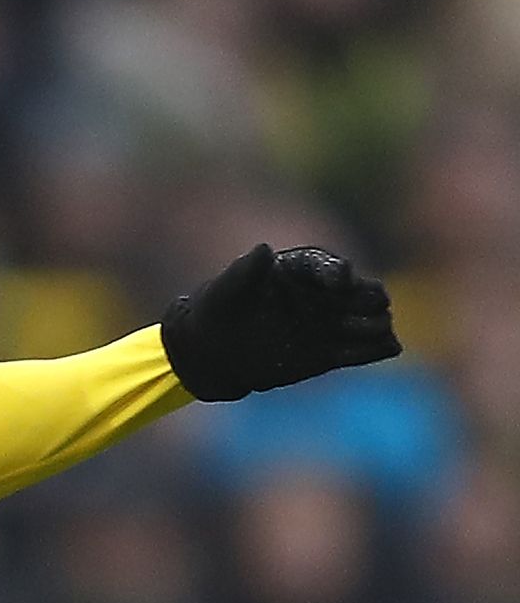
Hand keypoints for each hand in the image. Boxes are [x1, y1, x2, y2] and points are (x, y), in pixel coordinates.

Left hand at [161, 243, 401, 401]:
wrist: (213, 352)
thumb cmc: (217, 311)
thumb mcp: (226, 290)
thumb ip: (245, 270)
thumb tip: (264, 248)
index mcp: (296, 271)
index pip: (327, 266)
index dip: (336, 272)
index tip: (340, 280)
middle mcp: (320, 295)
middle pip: (361, 291)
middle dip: (367, 297)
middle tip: (366, 307)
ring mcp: (328, 324)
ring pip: (370, 320)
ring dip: (375, 324)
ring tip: (372, 329)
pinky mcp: (331, 354)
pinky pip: (365, 350)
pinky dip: (378, 348)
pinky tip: (389, 346)